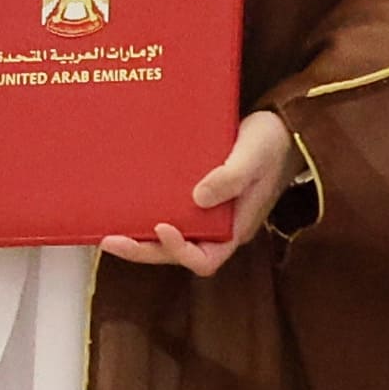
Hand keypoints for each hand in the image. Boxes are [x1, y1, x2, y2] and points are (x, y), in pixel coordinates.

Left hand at [100, 110, 296, 275]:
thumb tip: (197, 198)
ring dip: (139, 238)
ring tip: (106, 230)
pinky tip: (124, 205)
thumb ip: (230, 178)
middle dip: (142, 250)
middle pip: (177, 253)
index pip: (205, 259)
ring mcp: (208, 215)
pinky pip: (170, 214)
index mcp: (235, 228)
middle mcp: (218, 228)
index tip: (161, 227)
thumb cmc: (272, 144)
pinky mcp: (198, 198)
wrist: (283, 130)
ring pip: (170, 237)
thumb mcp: (253, 157)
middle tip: (108, 240)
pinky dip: (147, 214)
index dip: (179, 251)